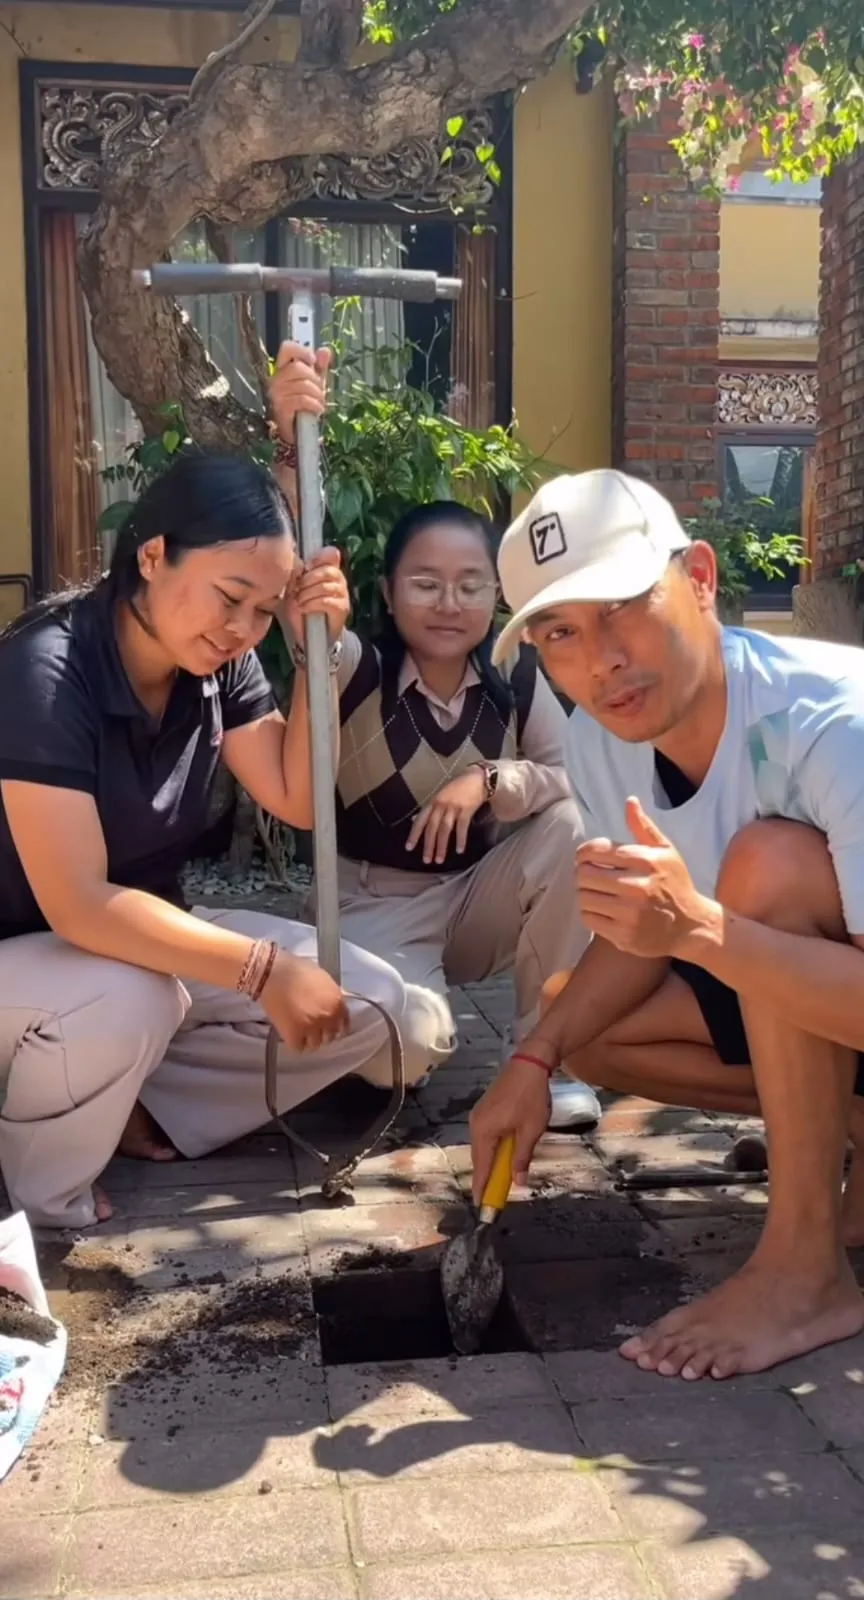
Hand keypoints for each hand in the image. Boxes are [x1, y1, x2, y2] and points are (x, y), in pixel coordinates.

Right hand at [261, 948, 348, 1052]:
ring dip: (309, 1040)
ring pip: (315, 1044)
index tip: (329, 1027)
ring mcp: (312, 1027)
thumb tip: (332, 1002)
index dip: (335, 1026)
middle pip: (330, 1036)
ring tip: (300, 1033)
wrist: (272, 973)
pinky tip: (291, 1035)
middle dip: (322, 1033)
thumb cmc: (294, 968)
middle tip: (313, 1029)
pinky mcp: (294, 1034)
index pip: (344, 1023)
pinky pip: (298, 1047)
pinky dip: (295, 1043)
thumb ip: (330, 994)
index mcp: (337, 1002)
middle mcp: (328, 1017)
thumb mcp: (321, 978)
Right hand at [269, 341, 329, 441]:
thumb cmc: (304, 405)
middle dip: (316, 380)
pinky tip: (316, 410)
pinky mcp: (281, 407)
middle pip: (299, 368)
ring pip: (303, 385)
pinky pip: (302, 399)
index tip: (313, 360)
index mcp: (282, 369)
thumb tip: (325, 351)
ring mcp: (277, 393)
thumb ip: (319, 368)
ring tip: (319, 403)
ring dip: (318, 395)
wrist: (298, 431)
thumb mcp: (314, 384)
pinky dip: (314, 405)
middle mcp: (276, 379)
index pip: (287, 348)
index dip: (301, 350)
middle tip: (320, 392)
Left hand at [283, 546, 349, 643]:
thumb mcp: (294, 589)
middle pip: (328, 571)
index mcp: (328, 570)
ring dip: (307, 594)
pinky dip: (312, 604)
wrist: (309, 634)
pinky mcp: (342, 608)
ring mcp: (343, 594)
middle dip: (308, 579)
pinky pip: (327, 601)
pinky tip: (303, 608)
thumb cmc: (301, 608)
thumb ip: (297, 575)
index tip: (306, 567)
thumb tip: (298, 566)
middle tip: (297, 590)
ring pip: (326, 586)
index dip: (319, 557)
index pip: (331, 554)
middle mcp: (339, 580)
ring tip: (299, 601)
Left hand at [405, 767, 487, 864]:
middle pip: (432, 827)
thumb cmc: (457, 789)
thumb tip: (414, 820)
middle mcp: (441, 804)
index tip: (409, 848)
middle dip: (428, 845)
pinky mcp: (467, 809)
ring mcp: (454, 806)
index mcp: (433, 802)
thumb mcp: (440, 797)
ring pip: (445, 829)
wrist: (477, 779)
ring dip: (442, 846)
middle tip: (426, 860)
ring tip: (439, 860)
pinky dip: (461, 839)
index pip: (421, 820)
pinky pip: (462, 827)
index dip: (414, 834)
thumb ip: (429, 810)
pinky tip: (459, 850)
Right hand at [468, 1053, 552, 1200]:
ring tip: (498, 1180)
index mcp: (484, 1131)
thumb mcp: (531, 1131)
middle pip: (479, 1158)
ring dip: (491, 1163)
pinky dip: (492, 1149)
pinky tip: (502, 1156)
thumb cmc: (531, 1098)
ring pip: (482, 1147)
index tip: (481, 1207)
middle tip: (493, 1197)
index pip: (481, 1167)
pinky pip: (485, 1136)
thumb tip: (519, 1182)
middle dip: (486, 1178)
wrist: (529, 1064)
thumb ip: (522, 1158)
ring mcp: (478, 1116)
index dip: (482, 1188)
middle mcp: (475, 1125)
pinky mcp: (485, 1110)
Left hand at [576, 796, 712, 957]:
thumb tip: (629, 801)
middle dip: (582, 873)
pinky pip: (588, 918)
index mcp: (645, 861)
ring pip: (583, 896)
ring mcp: (630, 913)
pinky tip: (601, 909)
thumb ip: (643, 827)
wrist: (691, 926)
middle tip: (590, 876)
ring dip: (584, 893)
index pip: (595, 850)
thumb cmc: (676, 884)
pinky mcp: (624, 935)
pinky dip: (590, 912)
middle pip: (584, 874)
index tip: (586, 857)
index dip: (583, 853)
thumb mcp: (666, 851)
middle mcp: (637, 887)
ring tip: (595, 892)